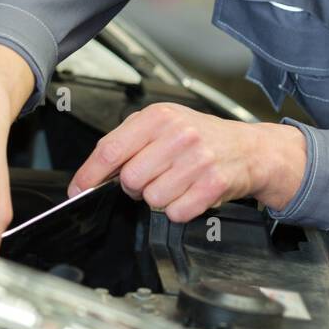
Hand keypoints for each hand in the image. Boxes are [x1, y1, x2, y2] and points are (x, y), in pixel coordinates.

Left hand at [68, 103, 305, 221]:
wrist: (249, 149)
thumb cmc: (202, 138)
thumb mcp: (163, 126)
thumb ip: (128, 144)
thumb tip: (92, 174)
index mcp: (159, 117)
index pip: (110, 150)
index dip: (89, 175)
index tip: (79, 188)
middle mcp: (178, 135)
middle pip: (129, 179)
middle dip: (135, 186)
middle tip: (153, 177)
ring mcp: (197, 160)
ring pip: (152, 199)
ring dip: (160, 198)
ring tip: (175, 182)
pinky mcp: (212, 184)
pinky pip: (176, 212)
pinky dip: (179, 209)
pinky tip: (189, 193)